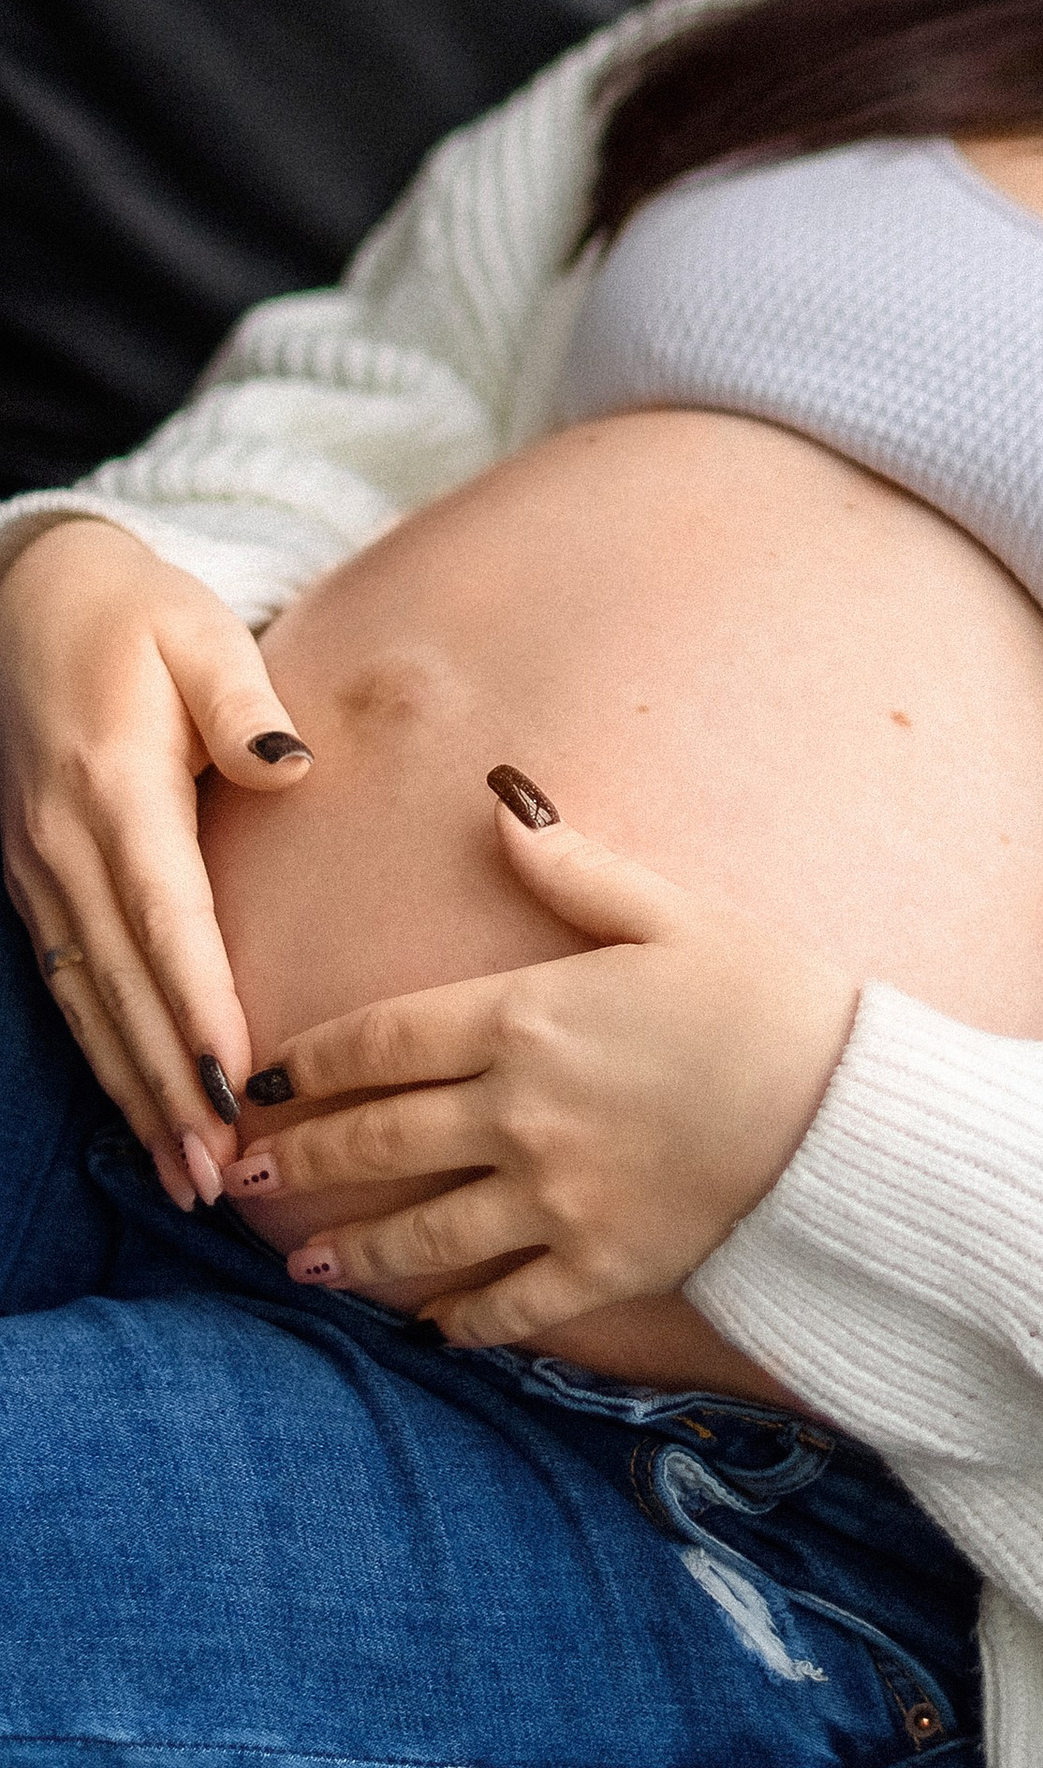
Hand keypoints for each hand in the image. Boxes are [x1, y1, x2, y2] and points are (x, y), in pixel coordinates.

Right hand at [0, 517, 313, 1210]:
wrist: (25, 593)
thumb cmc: (133, 609)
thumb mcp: (197, 628)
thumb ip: (245, 700)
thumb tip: (291, 767)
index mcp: (116, 787)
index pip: (163, 914)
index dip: (197, 1001)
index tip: (233, 1077)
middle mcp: (65, 844)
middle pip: (123, 985)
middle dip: (166, 1086)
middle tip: (215, 1174)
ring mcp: (39, 869)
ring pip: (89, 1001)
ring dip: (131, 1090)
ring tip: (182, 1173)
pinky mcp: (34, 879)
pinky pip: (70, 983)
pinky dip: (103, 1050)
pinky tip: (134, 1107)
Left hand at [230, 783, 860, 1348]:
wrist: (851, 1112)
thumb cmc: (769, 995)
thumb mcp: (673, 911)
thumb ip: (574, 867)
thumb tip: (501, 800)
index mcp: (528, 1016)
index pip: (383, 1039)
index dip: (314, 1061)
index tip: (271, 1079)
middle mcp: (519, 1113)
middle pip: (378, 1141)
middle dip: (304, 1160)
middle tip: (246, 1174)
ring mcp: (554, 1199)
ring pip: (421, 1235)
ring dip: (354, 1253)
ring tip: (308, 1267)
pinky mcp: (601, 1266)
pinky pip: (504, 1306)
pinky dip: (458, 1322)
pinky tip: (430, 1325)